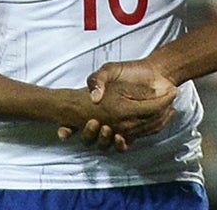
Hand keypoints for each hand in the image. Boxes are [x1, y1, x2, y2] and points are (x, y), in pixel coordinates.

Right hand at [54, 61, 176, 150]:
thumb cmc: (129, 72)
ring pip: (105, 143)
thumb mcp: (109, 71)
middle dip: (87, 134)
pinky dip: (121, 144)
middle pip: (89, 138)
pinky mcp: (132, 132)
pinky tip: (122, 137)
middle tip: (93, 123)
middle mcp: (103, 121)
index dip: (65, 129)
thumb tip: (94, 97)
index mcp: (94, 108)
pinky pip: (124, 145)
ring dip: (103, 140)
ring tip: (106, 129)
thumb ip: (98, 80)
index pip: (74, 122)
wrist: (153, 74)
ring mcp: (118, 128)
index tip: (63, 132)